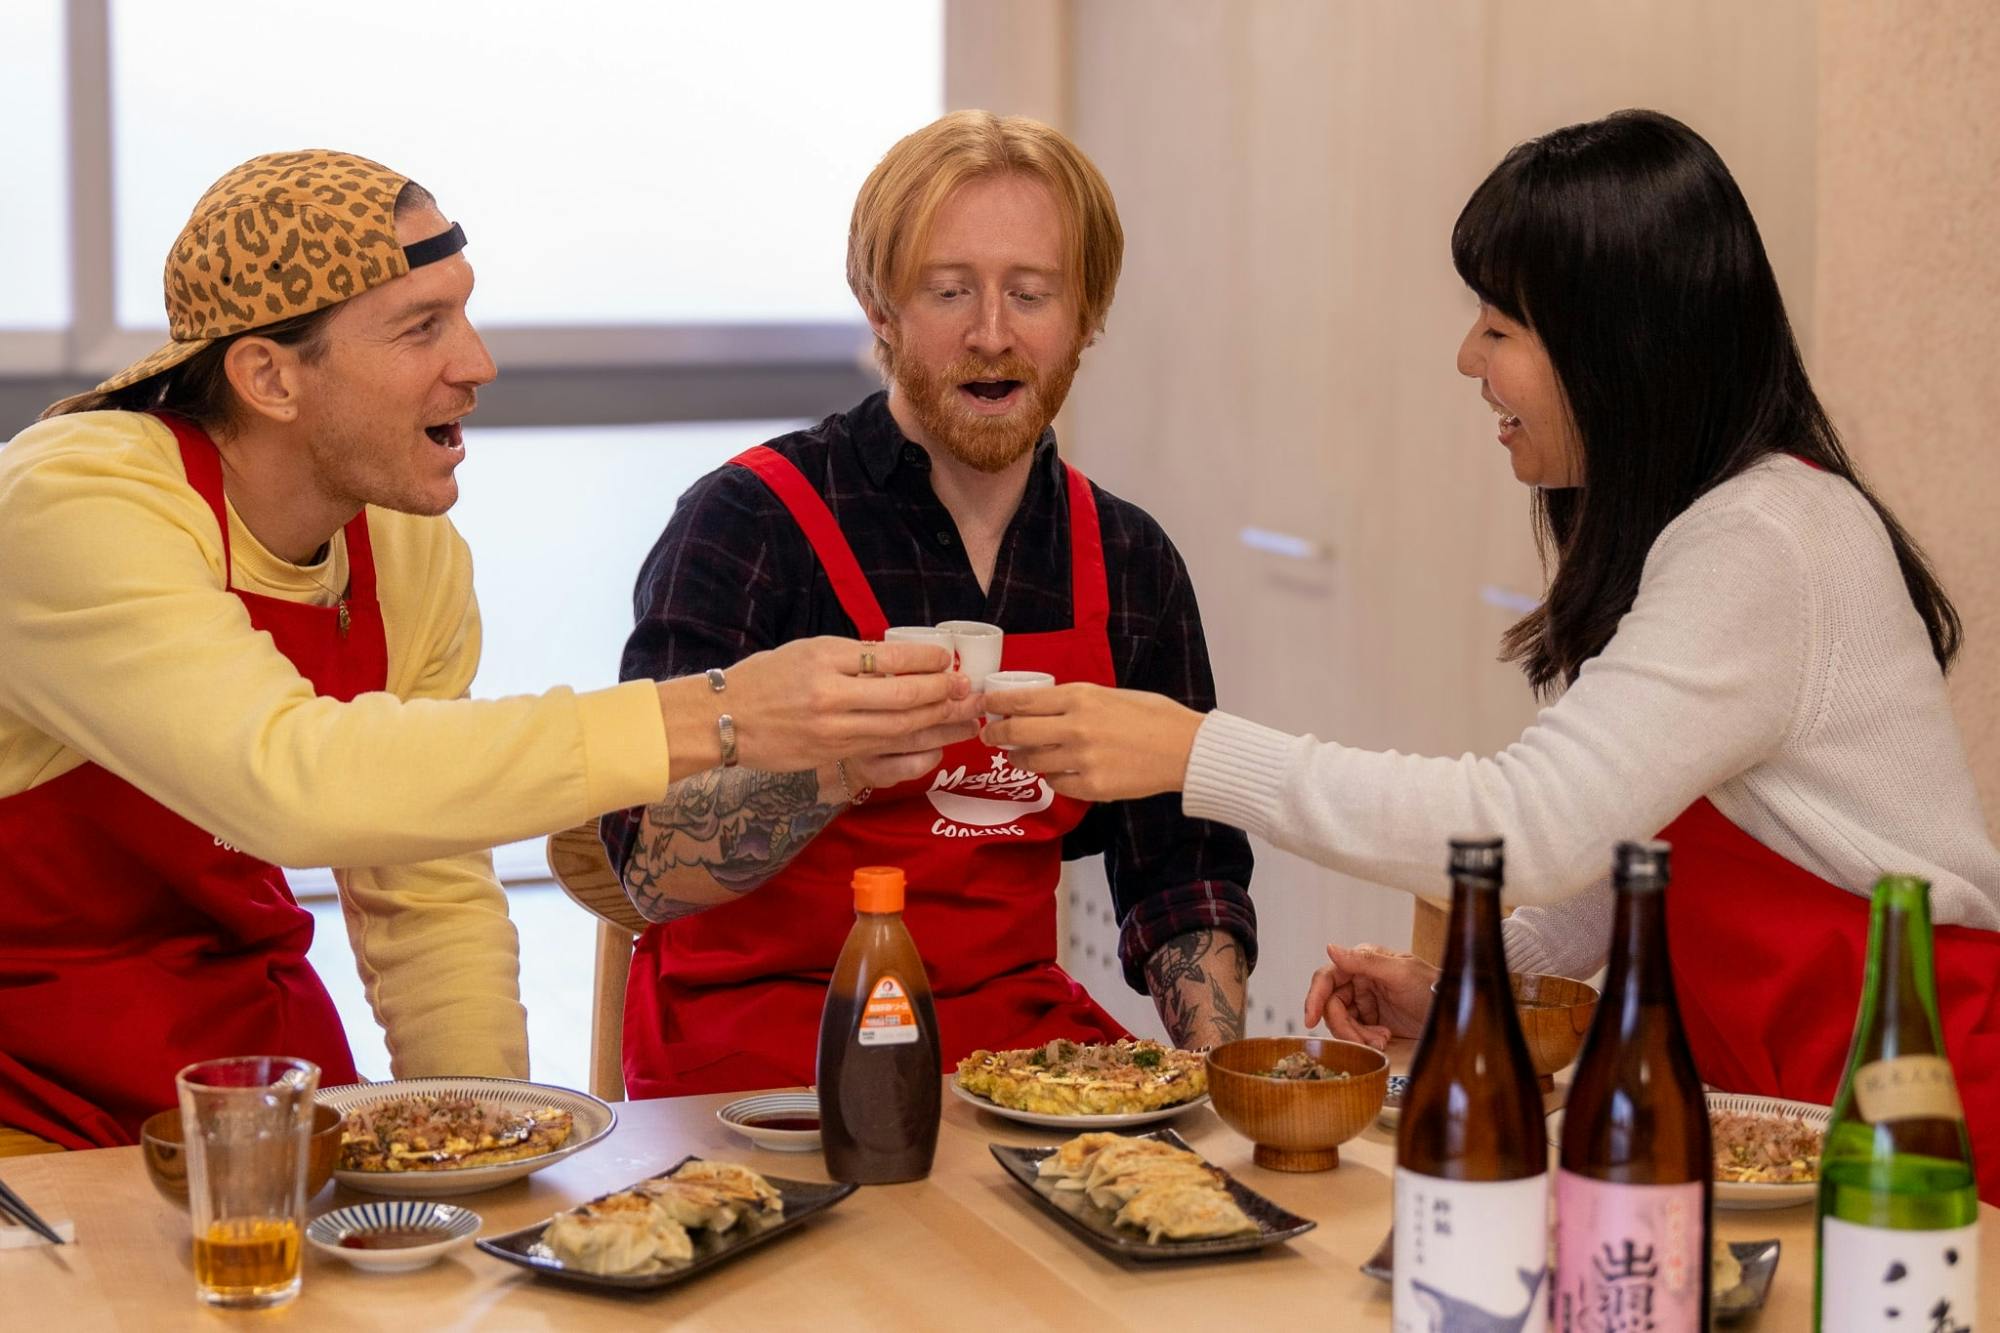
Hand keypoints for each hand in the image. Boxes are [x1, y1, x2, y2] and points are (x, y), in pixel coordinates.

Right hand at [662, 637, 977, 778]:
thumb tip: (902, 659)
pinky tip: (935, 739)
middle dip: (943, 694)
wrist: (724, 719)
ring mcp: (833, 730)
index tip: (946, 660)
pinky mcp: (833, 754)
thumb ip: (852, 656)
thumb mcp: (807, 650)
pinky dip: (914, 743)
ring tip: (965, 715)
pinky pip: (883, 749)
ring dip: (939, 723)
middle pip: (904, 697)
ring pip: (900, 728)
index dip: (926, 660)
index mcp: (825, 659)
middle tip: (968, 689)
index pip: (889, 658)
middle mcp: (831, 695)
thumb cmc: (766, 677)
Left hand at [979, 683, 1202, 801]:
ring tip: (1020, 755)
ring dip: (1020, 758)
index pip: (1023, 700)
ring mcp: (1082, 760)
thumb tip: (1039, 707)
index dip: (997, 703)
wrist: (1185, 749)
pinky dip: (1052, 777)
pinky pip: (1055, 783)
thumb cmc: (1153, 716)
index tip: (985, 704)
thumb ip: (1074, 701)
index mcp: (1081, 697)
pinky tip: (1058, 771)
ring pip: (1032, 761)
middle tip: (990, 735)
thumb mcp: (1110, 694)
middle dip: (996, 734)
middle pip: (1016, 732)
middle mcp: (1076, 727)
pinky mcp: (1092, 787)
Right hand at [1302, 943, 1437, 1049]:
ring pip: (1342, 1022)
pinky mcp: (1373, 1021)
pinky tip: (1384, 1040)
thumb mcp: (1400, 972)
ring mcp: (1366, 1001)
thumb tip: (1331, 948)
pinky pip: (1355, 1033)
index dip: (1315, 997)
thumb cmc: (1433, 987)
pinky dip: (1365, 1040)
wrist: (1456, 1013)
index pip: (1328, 977)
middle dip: (1344, 1026)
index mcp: (1363, 962)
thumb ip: (1364, 961)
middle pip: (1332, 1005)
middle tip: (1363, 1041)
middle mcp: (1360, 980)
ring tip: (1381, 1041)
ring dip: (1357, 1036)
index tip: (1310, 1020)